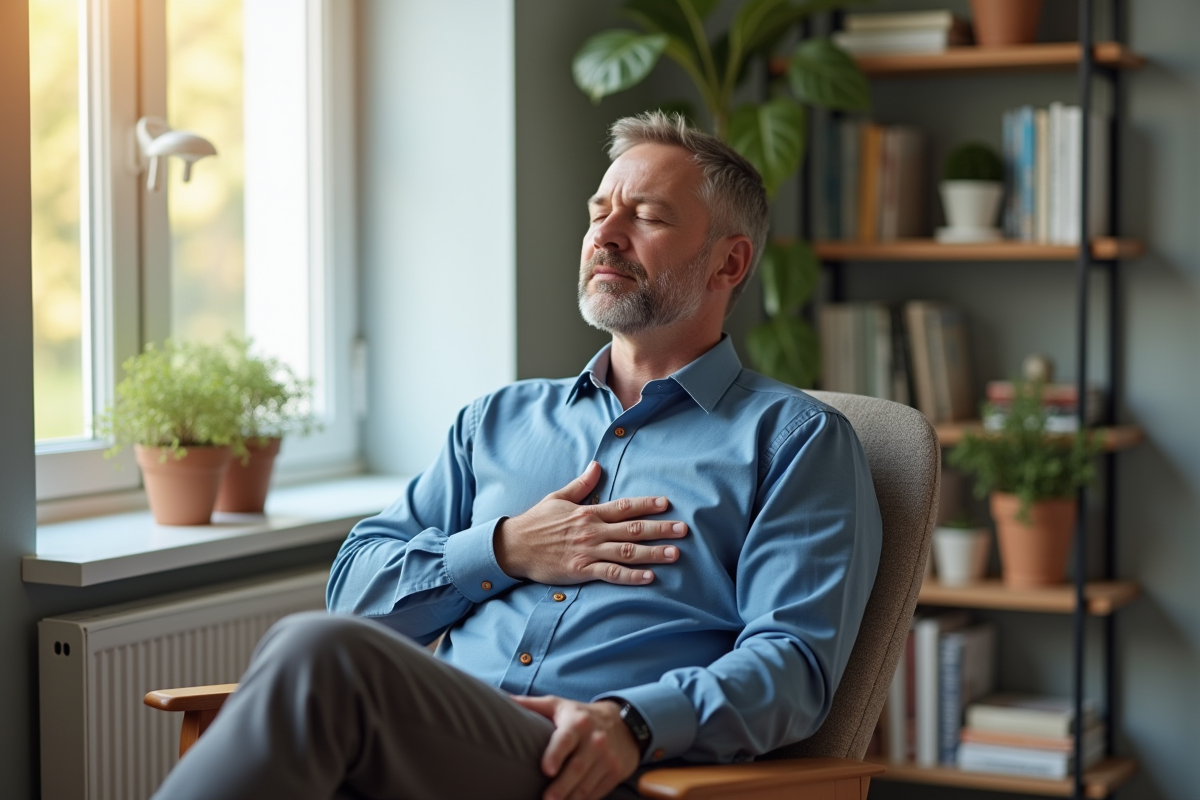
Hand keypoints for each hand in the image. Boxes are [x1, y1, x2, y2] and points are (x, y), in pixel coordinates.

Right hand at [494, 461, 686, 584]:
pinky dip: (631, 576)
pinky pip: (611, 573)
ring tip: (675, 553)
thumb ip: (581, 484)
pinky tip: (649, 577)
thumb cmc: (535, 522)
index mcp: (588, 512)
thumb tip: (597, 465)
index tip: (667, 503)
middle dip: (661, 529)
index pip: (624, 506)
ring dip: (653, 553)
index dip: (647, 504)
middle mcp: (592, 531)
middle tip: (684, 529)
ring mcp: (588, 551)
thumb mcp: (558, 498)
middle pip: (633, 529)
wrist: (513, 547)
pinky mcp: (581, 570)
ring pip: (627, 551)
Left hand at [512, 695, 639, 799]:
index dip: (556, 753)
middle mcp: (595, 740)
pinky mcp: (616, 772)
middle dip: (561, 787)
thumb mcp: (559, 705)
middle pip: (577, 768)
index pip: (566, 739)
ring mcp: (608, 758)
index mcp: (578, 722)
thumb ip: (532, 705)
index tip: (546, 769)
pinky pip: (597, 792)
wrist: (625, 723)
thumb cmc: (582, 715)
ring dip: (571, 799)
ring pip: (587, 785)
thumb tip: (503, 699)